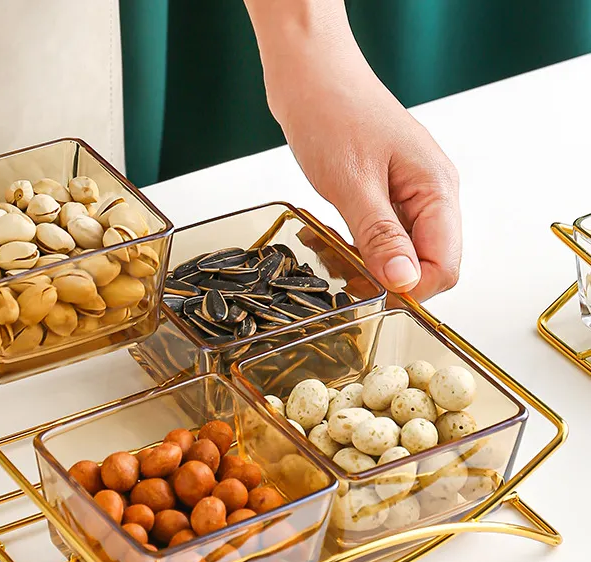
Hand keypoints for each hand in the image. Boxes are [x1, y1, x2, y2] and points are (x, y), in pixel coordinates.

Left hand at [246, 2, 460, 300]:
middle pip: (425, 264)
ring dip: (366, 265)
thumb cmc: (332, 112)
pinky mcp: (385, 193)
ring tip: (330, 253)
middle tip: (345, 275)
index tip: (373, 293)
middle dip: (387, 280)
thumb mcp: (352, 183)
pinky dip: (355, 247)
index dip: (412, 288)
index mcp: (436, 188)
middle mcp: (430, 193)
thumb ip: (380, 236)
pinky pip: (379, 238)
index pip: (446, 265)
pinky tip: (329, 241)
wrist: (310, 73)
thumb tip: (404, 281)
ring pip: (400, 254)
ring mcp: (408, 193)